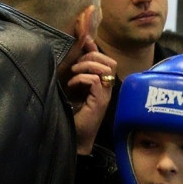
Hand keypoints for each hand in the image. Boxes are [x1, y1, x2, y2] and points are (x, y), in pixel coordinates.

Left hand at [68, 36, 116, 154]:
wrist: (75, 136)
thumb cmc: (73, 113)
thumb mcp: (73, 87)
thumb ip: (77, 71)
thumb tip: (74, 55)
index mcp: (102, 84)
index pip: (107, 60)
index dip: (95, 51)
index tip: (82, 47)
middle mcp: (107, 89)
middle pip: (110, 63)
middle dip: (91, 58)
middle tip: (75, 66)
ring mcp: (105, 95)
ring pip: (105, 70)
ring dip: (86, 67)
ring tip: (74, 74)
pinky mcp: (99, 101)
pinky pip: (94, 80)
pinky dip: (81, 78)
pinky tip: (71, 85)